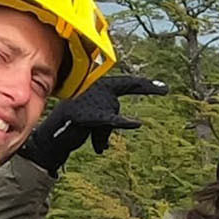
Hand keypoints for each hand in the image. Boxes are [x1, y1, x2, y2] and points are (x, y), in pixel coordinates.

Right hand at [21, 73, 167, 170]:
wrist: (53, 134)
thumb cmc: (74, 125)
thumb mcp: (96, 121)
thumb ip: (109, 121)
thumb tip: (121, 131)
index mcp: (101, 84)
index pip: (129, 84)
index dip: (147, 86)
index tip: (165, 89)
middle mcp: (99, 88)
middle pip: (117, 109)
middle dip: (106, 126)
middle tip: (91, 128)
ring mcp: (95, 101)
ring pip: (112, 120)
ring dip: (99, 134)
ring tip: (83, 133)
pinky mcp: (91, 115)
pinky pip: (111, 120)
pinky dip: (123, 122)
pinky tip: (136, 123)